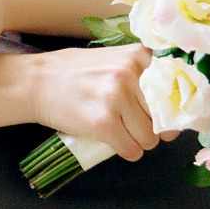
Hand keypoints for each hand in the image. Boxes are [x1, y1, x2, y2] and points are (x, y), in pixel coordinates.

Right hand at [22, 45, 159, 163]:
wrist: (35, 82)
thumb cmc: (73, 73)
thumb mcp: (112, 60)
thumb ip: (140, 73)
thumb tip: (171, 104)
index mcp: (138, 56)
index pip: (174, 90)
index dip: (171, 107)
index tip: (166, 116)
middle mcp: (130, 75)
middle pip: (163, 117)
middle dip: (154, 128)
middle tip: (137, 127)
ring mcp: (116, 99)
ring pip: (149, 137)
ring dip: (140, 142)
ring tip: (124, 135)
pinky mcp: (102, 123)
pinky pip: (131, 149)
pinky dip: (128, 152)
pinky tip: (117, 144)